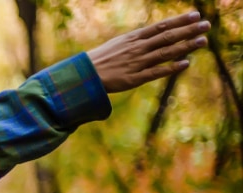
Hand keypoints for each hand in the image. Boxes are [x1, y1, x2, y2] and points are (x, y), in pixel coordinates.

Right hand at [88, 11, 209, 93]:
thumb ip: (138, 40)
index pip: (160, 26)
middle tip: (206, 25)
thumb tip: (155, 35)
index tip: (195, 15)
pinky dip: (171, 68)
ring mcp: (136, 63)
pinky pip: (155, 72)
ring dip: (185, 46)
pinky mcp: (133, 79)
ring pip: (165, 53)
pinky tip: (185, 63)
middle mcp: (137, 49)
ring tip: (202, 41)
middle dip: (188, 30)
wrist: (83, 76)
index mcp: (133, 38)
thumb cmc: (101, 60)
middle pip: (167, 37)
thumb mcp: (118, 43)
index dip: (179, 20)